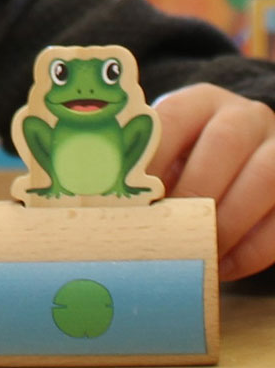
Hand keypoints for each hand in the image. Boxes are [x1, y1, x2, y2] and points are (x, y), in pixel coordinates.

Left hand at [149, 84, 274, 280]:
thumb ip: (150, 165)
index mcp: (201, 100)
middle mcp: (245, 116)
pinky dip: (252, 250)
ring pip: (263, 179)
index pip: (175, 116)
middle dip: (194, 190)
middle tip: (168, 228)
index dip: (154, 155)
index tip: (134, 193)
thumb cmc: (194, 157)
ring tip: (198, 252)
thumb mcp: (174, 149)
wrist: (251, 158)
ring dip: (227, 222)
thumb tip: (108, 204)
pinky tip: (224, 267)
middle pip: (224, 144)